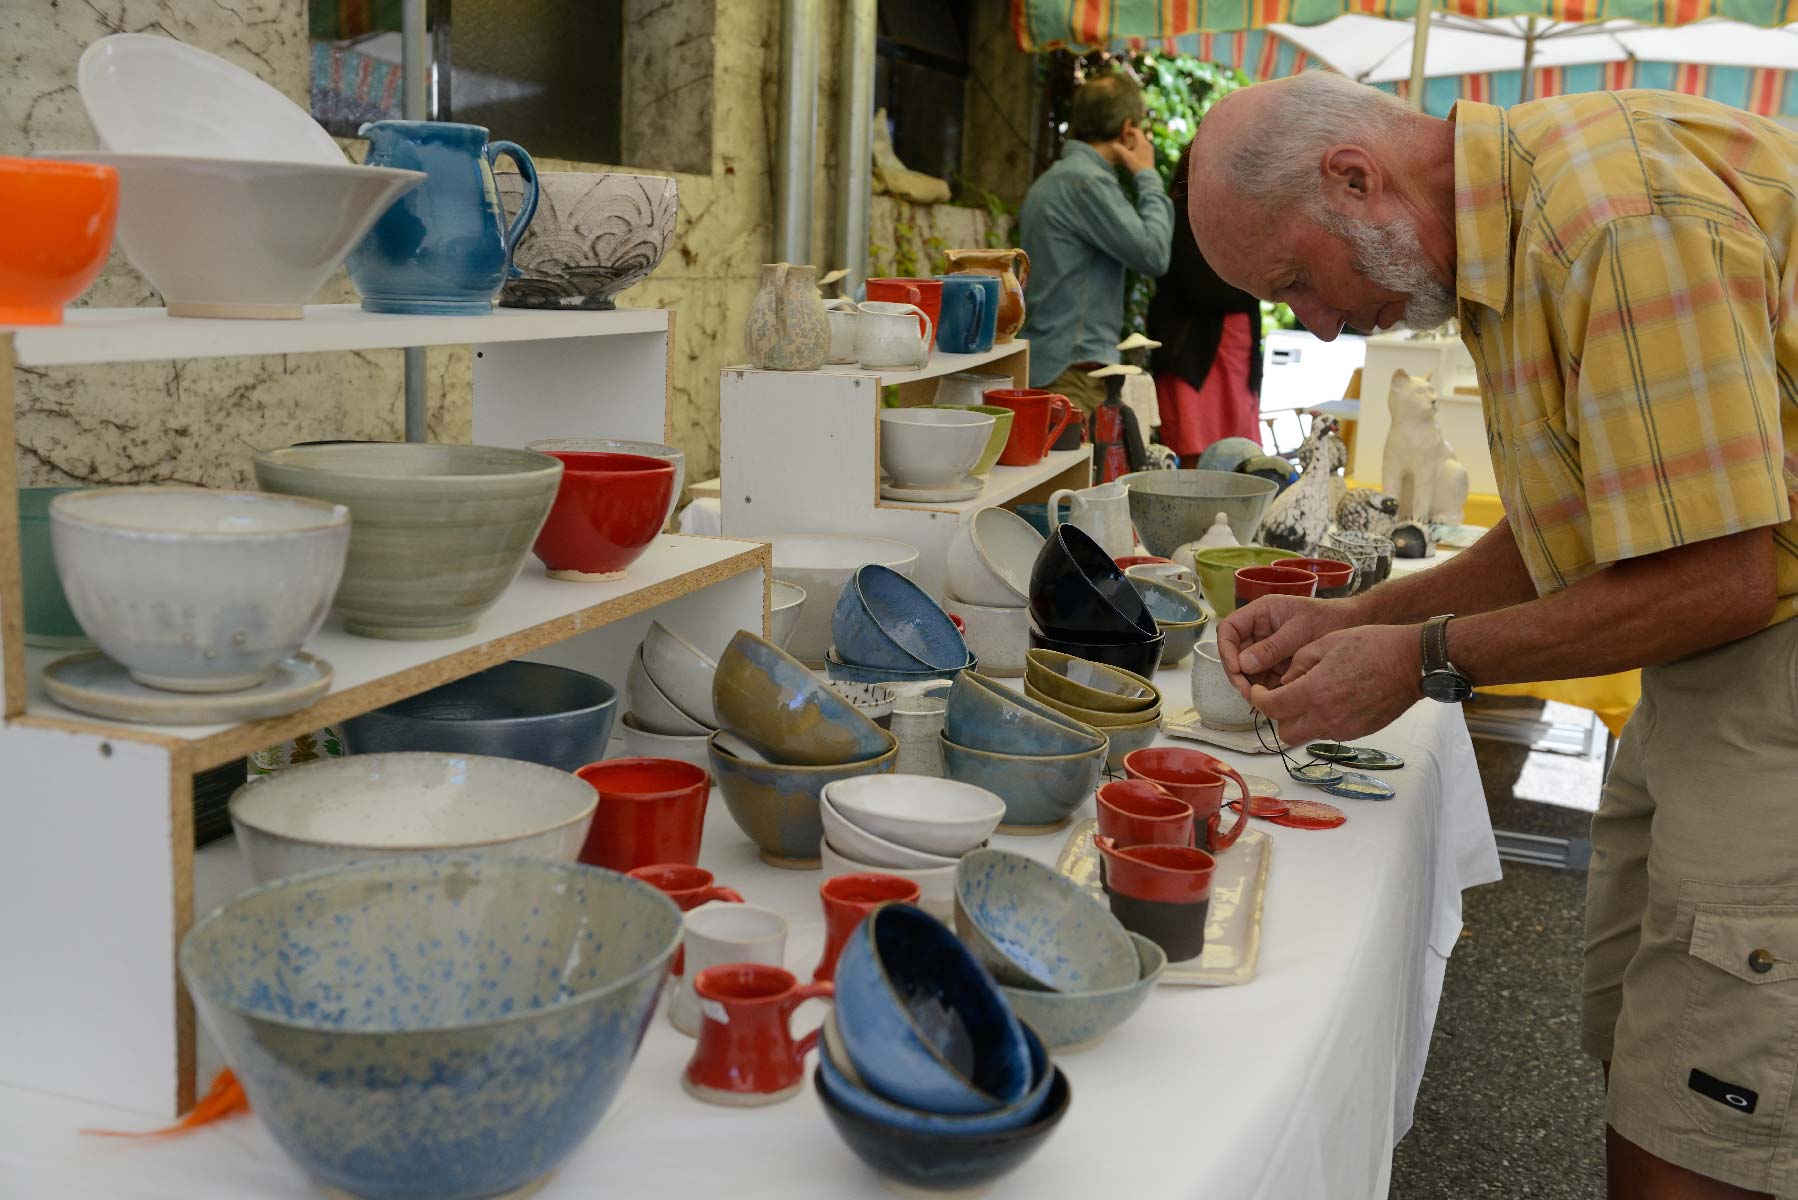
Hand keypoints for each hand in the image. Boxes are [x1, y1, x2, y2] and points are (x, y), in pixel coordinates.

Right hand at [1118, 123, 1155, 174]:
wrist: (1147, 176)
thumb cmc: (1137, 165)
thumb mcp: (1127, 157)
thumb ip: (1120, 149)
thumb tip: (1113, 144)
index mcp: (1143, 142)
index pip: (1137, 131)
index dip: (1131, 130)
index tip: (1125, 132)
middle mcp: (1148, 144)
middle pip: (1141, 136)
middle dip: (1133, 136)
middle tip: (1127, 138)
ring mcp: (1151, 150)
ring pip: (1143, 142)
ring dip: (1136, 142)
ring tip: (1130, 146)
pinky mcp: (1151, 155)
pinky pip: (1145, 147)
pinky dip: (1139, 147)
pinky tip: (1135, 153)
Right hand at [1217, 595, 1365, 696]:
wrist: (1354, 626)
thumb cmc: (1329, 619)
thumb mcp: (1299, 632)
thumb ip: (1272, 648)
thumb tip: (1244, 664)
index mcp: (1261, 613)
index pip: (1229, 629)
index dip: (1226, 649)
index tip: (1236, 669)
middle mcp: (1260, 629)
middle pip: (1235, 652)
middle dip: (1238, 673)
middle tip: (1248, 692)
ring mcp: (1268, 647)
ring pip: (1247, 668)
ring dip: (1251, 684)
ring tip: (1262, 699)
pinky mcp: (1277, 662)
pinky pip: (1263, 677)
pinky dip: (1265, 688)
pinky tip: (1273, 698)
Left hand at [1249, 623, 1422, 744]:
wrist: (1412, 662)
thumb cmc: (1372, 646)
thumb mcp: (1327, 642)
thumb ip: (1298, 664)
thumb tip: (1285, 682)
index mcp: (1314, 692)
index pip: (1271, 708)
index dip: (1258, 699)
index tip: (1257, 690)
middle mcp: (1326, 716)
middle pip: (1285, 732)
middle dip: (1278, 716)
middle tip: (1282, 697)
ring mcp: (1344, 728)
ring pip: (1307, 735)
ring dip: (1301, 720)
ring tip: (1310, 696)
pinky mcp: (1359, 733)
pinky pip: (1329, 733)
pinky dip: (1323, 721)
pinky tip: (1333, 700)